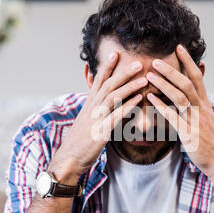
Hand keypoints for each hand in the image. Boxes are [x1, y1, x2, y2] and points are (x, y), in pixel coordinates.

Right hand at [48, 52, 146, 184]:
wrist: (69, 159)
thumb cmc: (80, 141)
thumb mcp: (86, 121)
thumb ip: (95, 110)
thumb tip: (102, 102)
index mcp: (89, 105)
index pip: (98, 81)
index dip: (107, 67)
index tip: (116, 54)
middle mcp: (91, 108)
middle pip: (108, 85)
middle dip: (123, 72)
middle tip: (139, 63)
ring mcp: (95, 119)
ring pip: (112, 97)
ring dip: (129, 87)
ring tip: (144, 79)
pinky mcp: (100, 132)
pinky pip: (115, 116)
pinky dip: (127, 107)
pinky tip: (138, 101)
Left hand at [146, 44, 213, 178]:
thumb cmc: (211, 141)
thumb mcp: (207, 119)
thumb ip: (199, 105)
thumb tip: (193, 92)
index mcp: (205, 103)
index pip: (197, 77)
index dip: (188, 61)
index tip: (179, 47)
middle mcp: (201, 108)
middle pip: (187, 83)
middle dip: (172, 70)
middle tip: (156, 60)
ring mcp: (196, 120)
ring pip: (180, 97)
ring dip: (164, 84)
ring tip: (150, 75)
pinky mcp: (189, 134)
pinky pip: (173, 117)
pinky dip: (161, 106)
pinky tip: (150, 99)